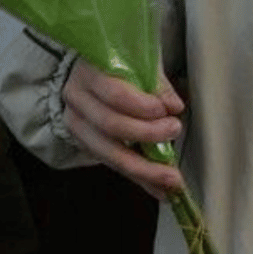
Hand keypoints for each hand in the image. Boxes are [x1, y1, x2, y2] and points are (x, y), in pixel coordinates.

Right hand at [62, 57, 186, 199]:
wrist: (88, 76)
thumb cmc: (118, 66)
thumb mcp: (138, 63)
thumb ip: (156, 84)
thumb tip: (174, 106)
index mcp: (88, 75)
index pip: (112, 94)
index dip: (140, 106)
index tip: (165, 110)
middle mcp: (77, 103)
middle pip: (110, 126)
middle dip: (147, 134)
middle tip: (175, 131)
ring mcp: (78, 128)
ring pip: (110, 154)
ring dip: (145, 169)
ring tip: (172, 177)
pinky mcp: (88, 147)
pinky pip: (116, 166)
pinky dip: (141, 179)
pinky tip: (162, 190)